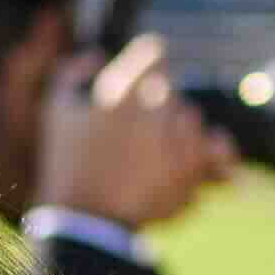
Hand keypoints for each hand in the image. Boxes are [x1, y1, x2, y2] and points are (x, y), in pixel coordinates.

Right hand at [33, 33, 228, 237]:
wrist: (88, 220)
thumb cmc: (68, 163)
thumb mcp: (56, 110)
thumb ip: (73, 73)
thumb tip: (96, 57)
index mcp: (125, 88)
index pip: (154, 53)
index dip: (149, 62)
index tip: (145, 71)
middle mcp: (158, 108)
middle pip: (170, 92)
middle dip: (154, 108)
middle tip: (135, 132)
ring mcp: (179, 138)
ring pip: (190, 120)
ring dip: (176, 132)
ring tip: (153, 156)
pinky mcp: (195, 167)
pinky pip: (217, 150)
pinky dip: (213, 154)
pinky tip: (206, 160)